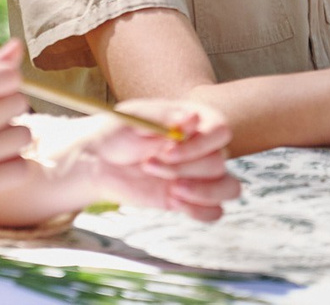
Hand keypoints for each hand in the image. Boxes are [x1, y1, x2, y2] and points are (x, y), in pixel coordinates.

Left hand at [71, 101, 239, 221]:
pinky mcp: (192, 199)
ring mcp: (200, 175)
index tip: (166, 150)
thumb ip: (164, 117)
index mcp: (195, 120)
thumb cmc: (117, 132)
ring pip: (229, 188)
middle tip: (148, 164)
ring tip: (172, 190)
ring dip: (202, 192)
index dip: (199, 144)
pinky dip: (199, 211)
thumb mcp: (135, 118)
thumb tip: (193, 118)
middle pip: (219, 162)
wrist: (100, 161)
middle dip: (184, 168)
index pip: (221, 130)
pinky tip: (173, 201)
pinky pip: (215, 211)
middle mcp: (203, 147)